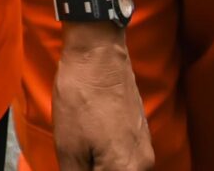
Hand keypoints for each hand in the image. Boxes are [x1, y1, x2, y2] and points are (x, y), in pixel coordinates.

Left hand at [51, 29, 152, 170]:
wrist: (98, 55)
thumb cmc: (81, 97)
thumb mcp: (68, 148)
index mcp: (125, 170)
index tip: (75, 165)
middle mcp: (143, 164)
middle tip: (75, 159)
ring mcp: (145, 148)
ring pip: (121, 170)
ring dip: (100, 166)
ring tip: (80, 154)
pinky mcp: (141, 134)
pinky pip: (126, 159)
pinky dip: (108, 159)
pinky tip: (90, 146)